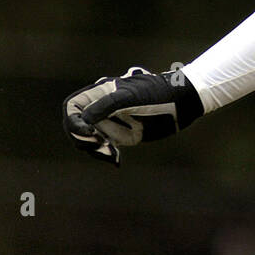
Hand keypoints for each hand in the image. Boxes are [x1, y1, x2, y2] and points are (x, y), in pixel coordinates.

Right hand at [63, 66, 202, 163]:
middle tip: (99, 146)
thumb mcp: (132, 97)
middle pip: (77, 126)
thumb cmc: (158, 94)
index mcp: (100, 93)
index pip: (73, 106)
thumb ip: (108, 104)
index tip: (88, 132)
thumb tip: (85, 118)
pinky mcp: (121, 136)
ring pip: (88, 140)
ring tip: (111, 155)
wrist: (181, 103)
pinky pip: (104, 148)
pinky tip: (116, 160)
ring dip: (94, 150)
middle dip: (82, 139)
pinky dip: (106, 155)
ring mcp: (111, 123)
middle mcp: (102, 108)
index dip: (73, 120)